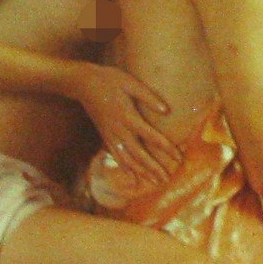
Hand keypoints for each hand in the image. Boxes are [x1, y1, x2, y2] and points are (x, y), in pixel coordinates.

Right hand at [68, 64, 180, 186]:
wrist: (84, 84)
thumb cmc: (110, 80)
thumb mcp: (131, 82)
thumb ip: (149, 97)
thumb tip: (166, 110)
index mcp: (128, 116)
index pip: (151, 136)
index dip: (166, 147)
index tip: (178, 156)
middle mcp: (120, 130)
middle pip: (139, 154)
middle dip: (154, 168)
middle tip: (167, 179)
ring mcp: (111, 135)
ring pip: (127, 159)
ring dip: (141, 172)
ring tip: (154, 183)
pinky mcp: (105, 136)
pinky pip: (116, 156)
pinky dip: (125, 168)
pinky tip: (132, 178)